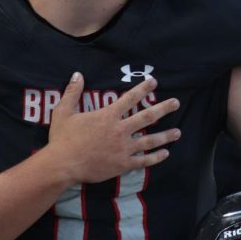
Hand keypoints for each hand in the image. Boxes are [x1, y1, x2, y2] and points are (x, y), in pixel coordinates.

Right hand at [46, 73, 180, 184]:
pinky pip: (143, 160)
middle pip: (147, 117)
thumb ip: (72, 92)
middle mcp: (120, 130)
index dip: (143, 89)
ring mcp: (123, 148)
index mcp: (108, 116)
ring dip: (165, 136)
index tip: (154, 82)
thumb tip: (77, 74)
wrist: (63, 165)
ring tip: (178, 132)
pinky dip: (156, 157)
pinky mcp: (123, 164)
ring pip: (150, 140)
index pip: (130, 98)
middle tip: (176, 103)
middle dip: (164, 109)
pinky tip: (165, 154)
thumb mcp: (63, 112)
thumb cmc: (62, 139)